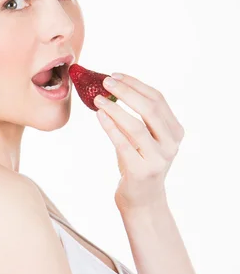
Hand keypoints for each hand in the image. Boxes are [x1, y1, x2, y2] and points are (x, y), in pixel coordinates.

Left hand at [93, 72, 184, 211]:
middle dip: (127, 92)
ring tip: (98, 99)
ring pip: (136, 127)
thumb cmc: (138, 162)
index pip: (157, 99)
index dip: (136, 84)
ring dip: (115, 109)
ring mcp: (158, 158)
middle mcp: (171, 143)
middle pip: (150, 109)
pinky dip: (110, 127)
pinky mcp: (142, 171)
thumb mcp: (143, 138)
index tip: (116, 75)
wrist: (142, 199)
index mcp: (175, 131)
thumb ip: (137, 117)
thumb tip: (111, 88)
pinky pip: (123, 144)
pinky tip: (99, 116)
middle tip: (106, 82)